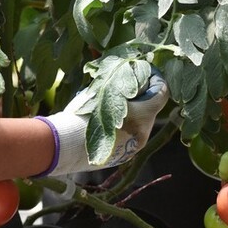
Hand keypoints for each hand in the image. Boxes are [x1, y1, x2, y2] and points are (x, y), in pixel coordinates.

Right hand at [35, 72, 168, 176]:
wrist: (65, 145)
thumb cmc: (83, 114)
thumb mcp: (101, 91)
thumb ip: (118, 82)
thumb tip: (123, 70)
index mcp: (143, 116)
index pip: (162, 92)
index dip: (155, 80)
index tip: (145, 73)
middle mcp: (143, 134)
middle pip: (151, 110)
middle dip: (142, 97)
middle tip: (125, 87)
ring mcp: (133, 148)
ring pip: (140, 124)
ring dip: (132, 113)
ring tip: (112, 105)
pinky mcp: (123, 157)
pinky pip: (129, 137)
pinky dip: (123, 128)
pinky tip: (106, 123)